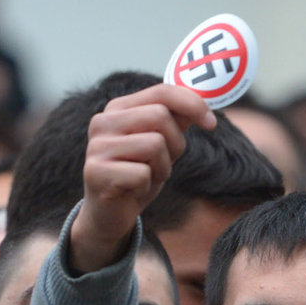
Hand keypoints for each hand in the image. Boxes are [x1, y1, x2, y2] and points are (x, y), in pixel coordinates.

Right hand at [70, 85, 214, 273]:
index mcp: (118, 108)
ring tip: (147, 176)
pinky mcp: (95, 172)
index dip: (192, 104)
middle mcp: (103, 122)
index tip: (211, 123)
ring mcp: (96, 146)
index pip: (161, 91)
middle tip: (165, 162)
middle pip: (160, 116)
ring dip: (162, 167)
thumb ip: (177, 118)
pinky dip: (146, 186)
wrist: (108, 213)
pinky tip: (133, 190)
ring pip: (154, 144)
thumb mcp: (161, 142)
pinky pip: (142, 174)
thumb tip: (205, 98)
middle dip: (175, 143)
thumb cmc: (136, 173)